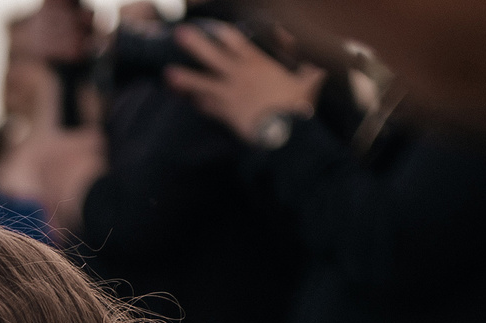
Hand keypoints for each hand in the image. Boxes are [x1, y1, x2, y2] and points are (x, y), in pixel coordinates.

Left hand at [166, 23, 326, 141]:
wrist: (287, 133)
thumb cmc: (299, 104)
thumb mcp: (310, 79)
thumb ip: (309, 67)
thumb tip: (317, 61)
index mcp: (258, 63)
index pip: (236, 42)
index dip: (222, 33)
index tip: (210, 26)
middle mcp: (239, 76)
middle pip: (212, 56)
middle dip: (195, 45)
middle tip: (179, 35)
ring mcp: (230, 96)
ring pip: (203, 84)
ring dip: (186, 78)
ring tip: (168, 74)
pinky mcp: (227, 116)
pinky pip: (209, 108)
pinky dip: (199, 104)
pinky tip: (189, 101)